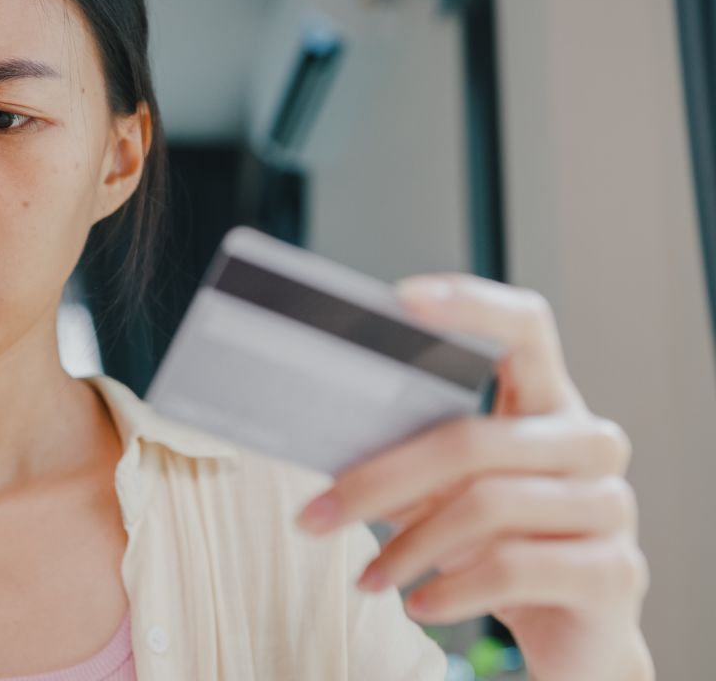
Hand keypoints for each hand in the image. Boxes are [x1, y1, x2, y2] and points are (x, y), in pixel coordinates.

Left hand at [294, 274, 652, 680]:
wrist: (573, 631)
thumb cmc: (501, 544)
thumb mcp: (450, 494)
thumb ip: (411, 457)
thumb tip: (325, 436)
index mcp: (547, 404)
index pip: (525, 329)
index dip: (470, 306)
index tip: (401, 299)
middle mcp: (589, 442)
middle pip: (471, 439)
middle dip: (379, 482)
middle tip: (316, 516)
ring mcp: (609, 506)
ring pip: (485, 507)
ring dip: (407, 549)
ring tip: (367, 577)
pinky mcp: (613, 572)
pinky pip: (512, 569)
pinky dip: (451, 590)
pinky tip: (420, 605)